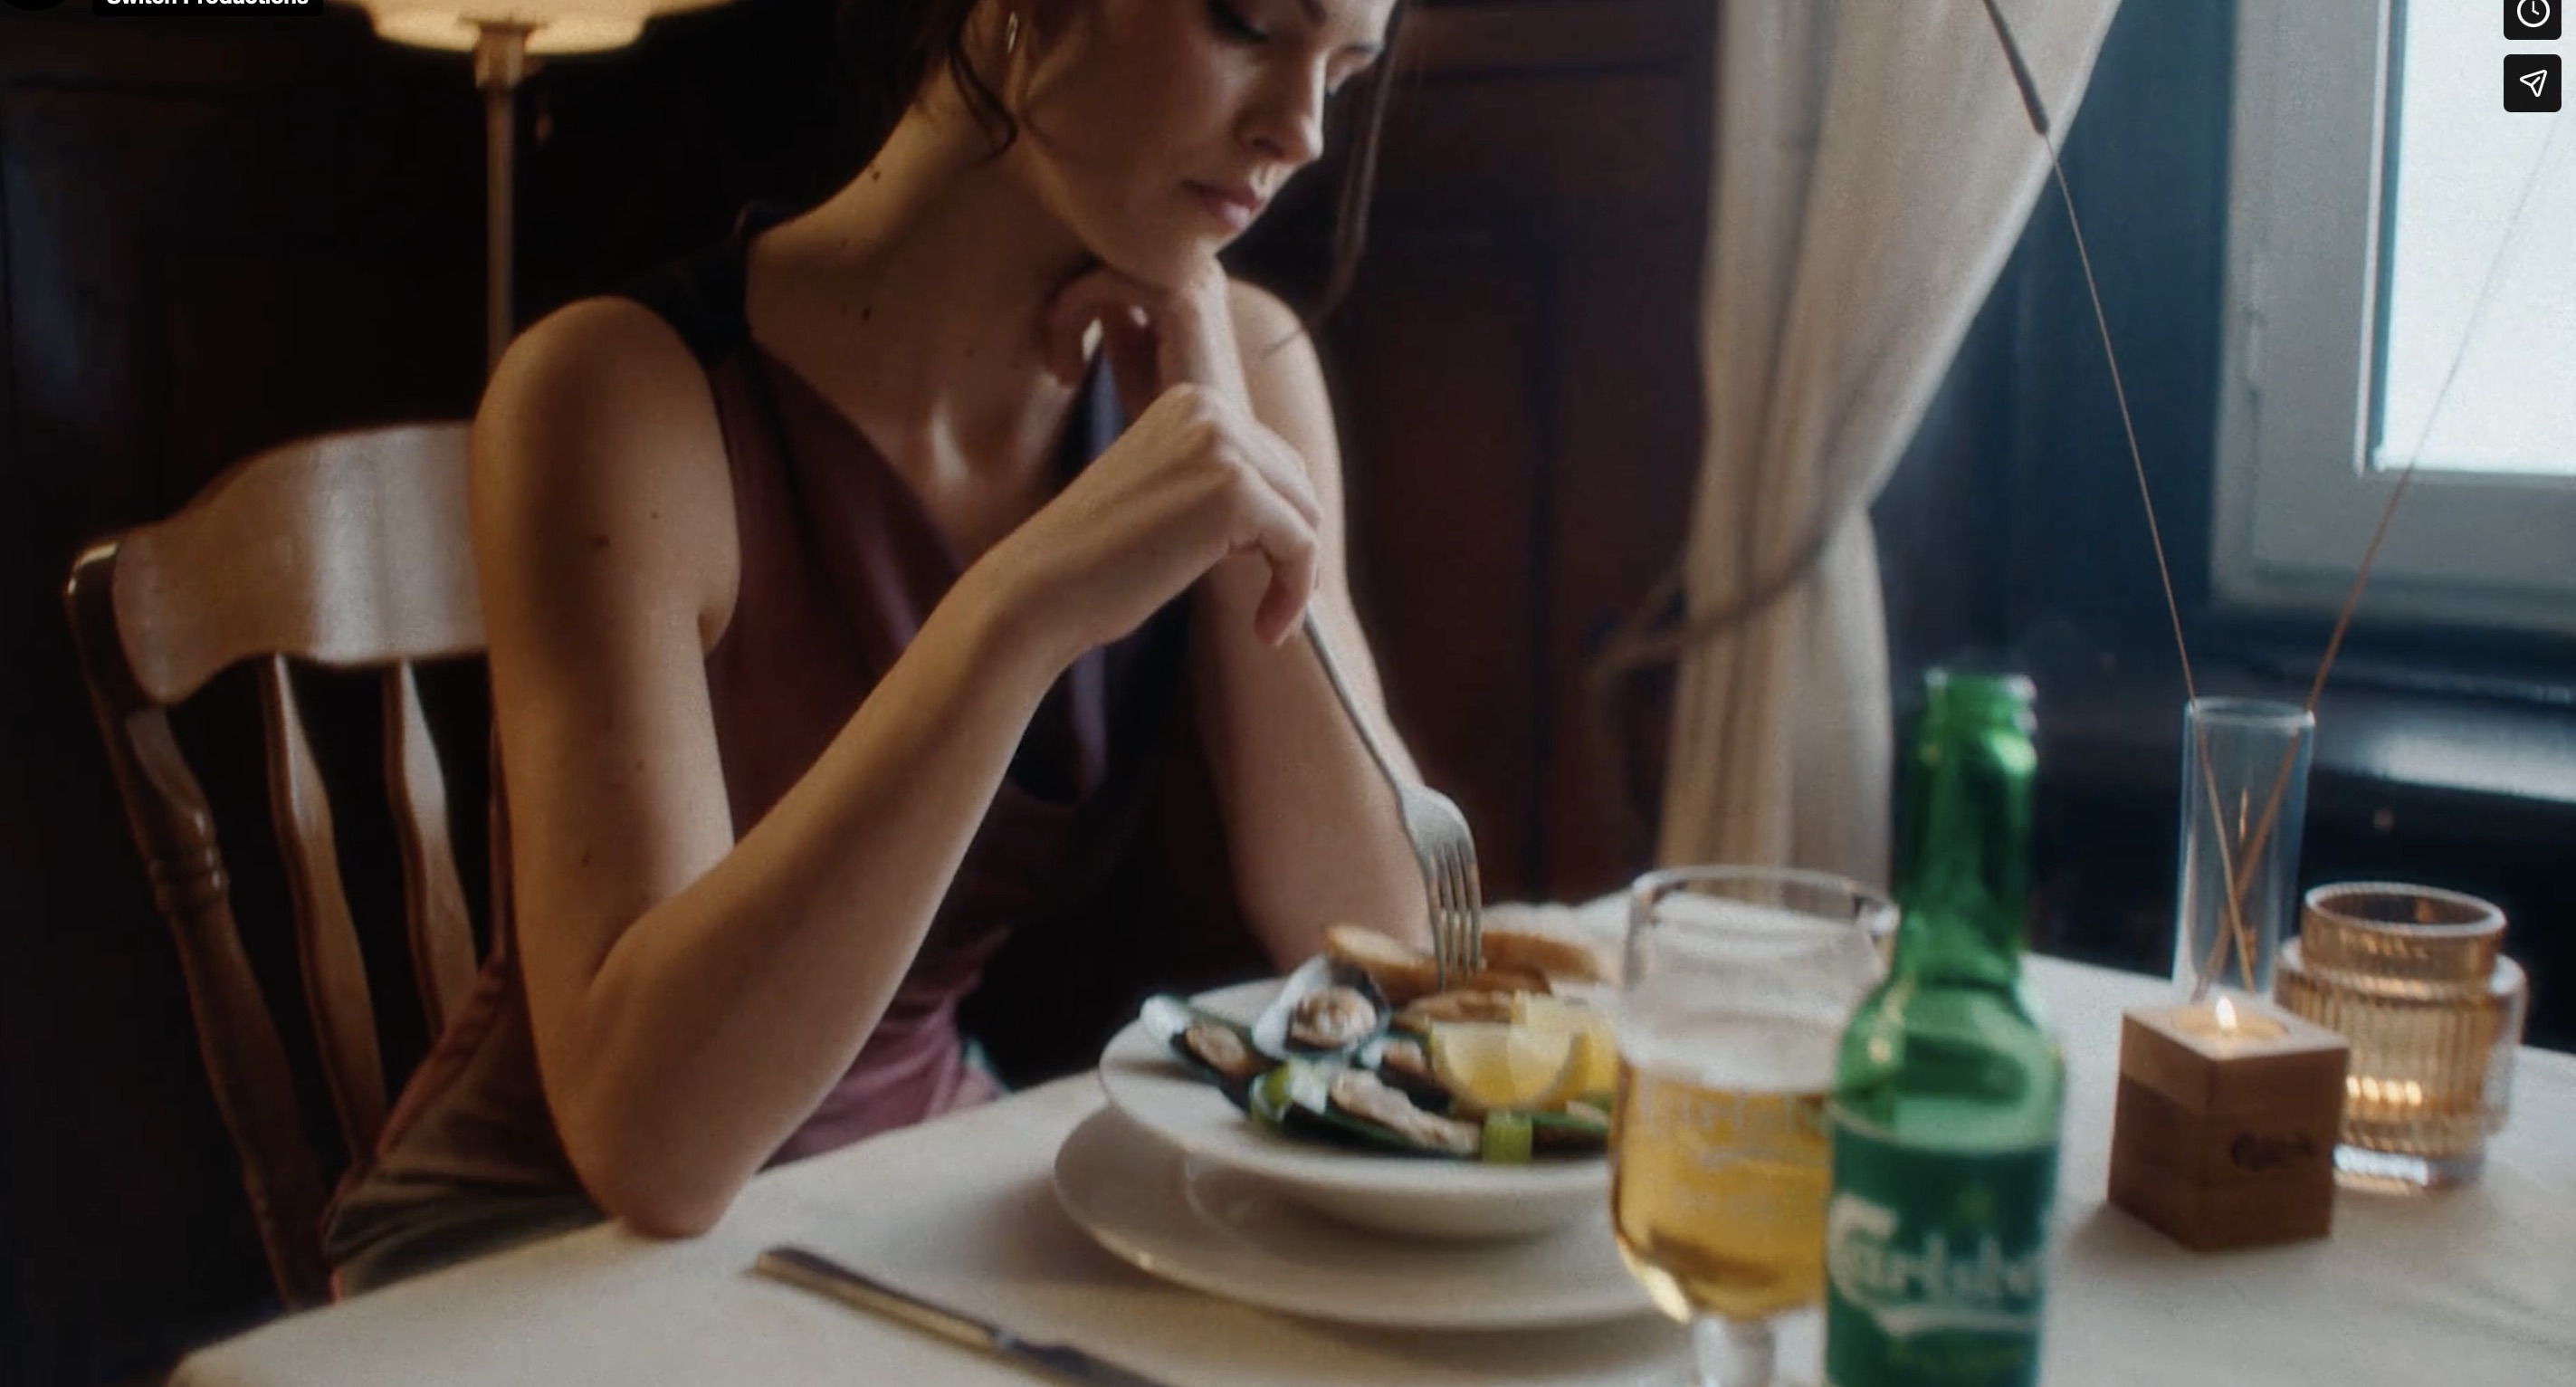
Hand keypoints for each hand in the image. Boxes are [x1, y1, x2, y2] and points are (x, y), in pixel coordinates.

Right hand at [979, 381, 1322, 666]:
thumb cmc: (1097, 563)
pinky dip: (1295, 592)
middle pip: (1297, 484)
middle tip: (1265, 607)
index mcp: (1189, 400)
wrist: (1040, 590)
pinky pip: (1303, 545)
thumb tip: (1304, 508)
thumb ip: (1220, 485)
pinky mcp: (1234, 490)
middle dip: (1288, 548)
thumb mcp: (1167, 500)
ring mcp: (1222, 443)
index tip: (1257, 581)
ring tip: (1266, 622)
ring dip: (1295, 575)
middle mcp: (1208, 407)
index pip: (1273, 461)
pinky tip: (1267, 630)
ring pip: (1306, 515)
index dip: (1273, 527)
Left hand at [1042, 262, 1250, 418]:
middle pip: (1106, 250)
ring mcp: (1196, 279)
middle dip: (1068, 301)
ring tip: (1062, 371)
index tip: (1062, 358)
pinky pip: (1103, 283)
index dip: (1078, 293)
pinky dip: (1071, 320)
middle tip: (1057, 363)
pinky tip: (1069, 373)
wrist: (1198, 454)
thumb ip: (1112, 302)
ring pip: (1099, 265)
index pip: (1115, 252)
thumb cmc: (1164, 407)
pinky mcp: (1183, 301)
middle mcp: (1199, 266)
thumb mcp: (1130, 344)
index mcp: (1190, 272)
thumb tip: (1079, 270)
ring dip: (1065, 315)